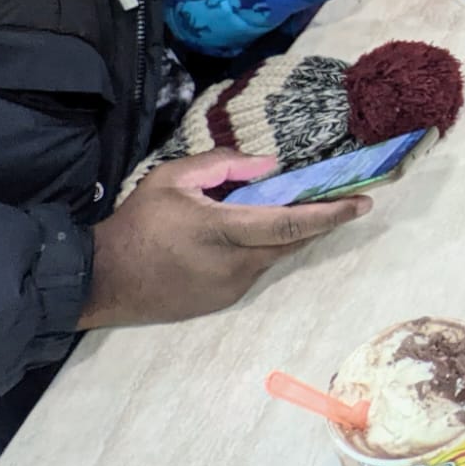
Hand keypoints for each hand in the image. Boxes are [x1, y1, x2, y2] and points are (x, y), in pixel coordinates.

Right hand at [78, 149, 370, 328]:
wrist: (101, 280)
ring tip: (307, 209)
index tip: (363, 203)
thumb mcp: (173, 177)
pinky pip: (257, 269)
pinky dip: (267, 249)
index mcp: (223, 231)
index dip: (331, 214)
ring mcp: (230, 288)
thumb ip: (223, 165)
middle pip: (293, 242)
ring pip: (276, 257)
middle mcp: (234, 265)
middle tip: (352, 202)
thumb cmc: (137, 222)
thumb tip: (269, 165)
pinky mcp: (223, 301)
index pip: (290, 224)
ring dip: (294, 235)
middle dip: (325, 222)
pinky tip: (261, 233)